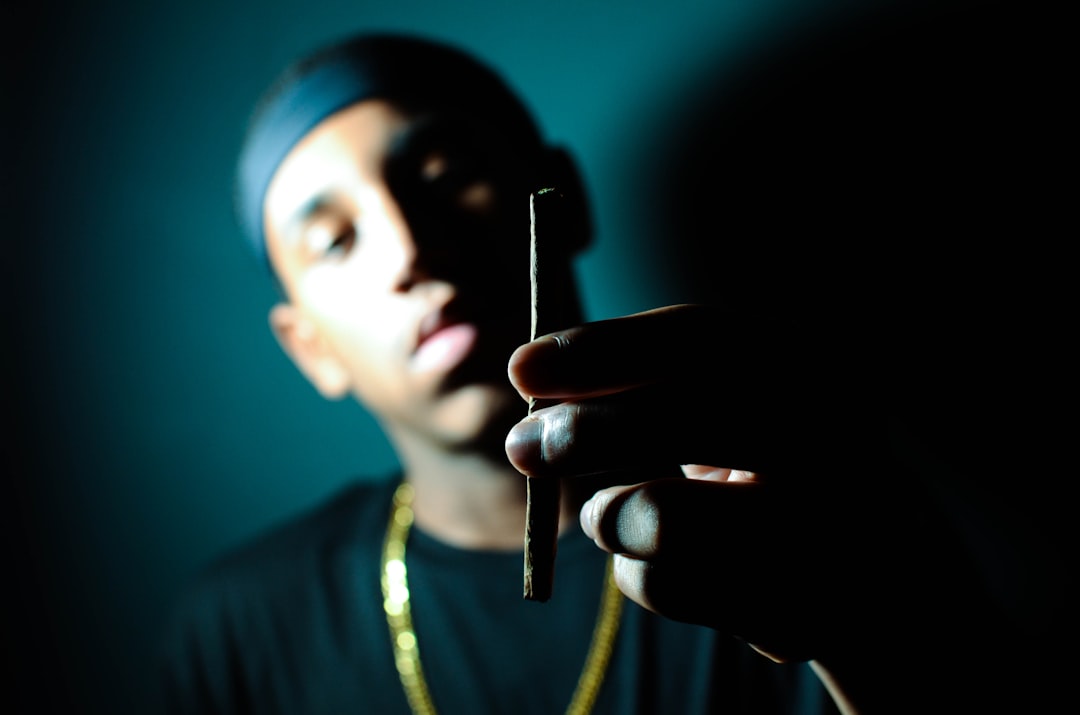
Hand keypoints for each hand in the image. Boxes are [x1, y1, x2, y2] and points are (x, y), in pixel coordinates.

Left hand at [503, 304, 959, 664]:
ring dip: (614, 519)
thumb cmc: (778, 486)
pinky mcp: (808, 607)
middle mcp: (833, 437)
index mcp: (809, 373)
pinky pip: (673, 589)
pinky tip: (687, 577)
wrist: (894, 589)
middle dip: (588, 430)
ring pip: (665, 518)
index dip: (603, 346)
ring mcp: (830, 526)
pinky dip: (647, 582)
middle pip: (688, 415)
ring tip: (622, 520)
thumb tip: (533, 399)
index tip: (521, 364)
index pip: (701, 339)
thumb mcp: (729, 425)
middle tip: (522, 446)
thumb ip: (647, 401)